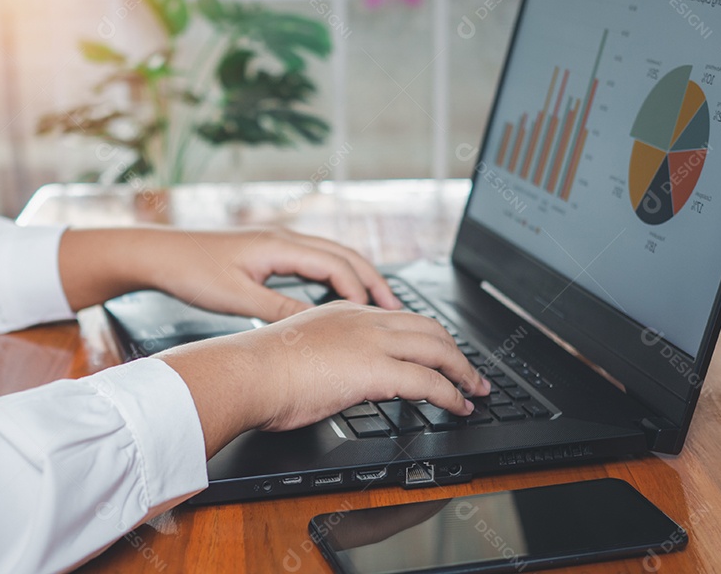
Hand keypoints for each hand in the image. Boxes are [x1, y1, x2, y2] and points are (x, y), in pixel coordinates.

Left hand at [58, 227, 401, 319]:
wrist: (158, 254)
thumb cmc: (190, 271)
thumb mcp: (236, 297)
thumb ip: (277, 309)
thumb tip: (313, 325)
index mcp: (279, 246)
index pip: (336, 265)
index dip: (361, 290)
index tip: (377, 316)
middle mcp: (283, 239)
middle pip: (344, 255)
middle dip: (373, 281)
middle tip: (396, 309)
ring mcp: (276, 243)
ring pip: (331, 255)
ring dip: (357, 277)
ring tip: (377, 304)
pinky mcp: (267, 252)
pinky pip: (314, 261)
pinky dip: (335, 277)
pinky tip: (337, 297)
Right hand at [156, 301, 489, 457]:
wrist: (245, 373)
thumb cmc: (257, 371)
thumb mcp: (298, 353)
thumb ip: (324, 358)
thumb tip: (331, 379)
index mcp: (343, 312)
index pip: (399, 318)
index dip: (427, 336)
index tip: (439, 353)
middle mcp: (362, 319)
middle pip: (429, 327)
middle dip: (456, 351)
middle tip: (470, 373)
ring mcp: (372, 341)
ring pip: (438, 349)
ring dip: (463, 372)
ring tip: (475, 391)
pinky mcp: (376, 369)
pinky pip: (430, 381)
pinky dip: (451, 395)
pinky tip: (458, 407)